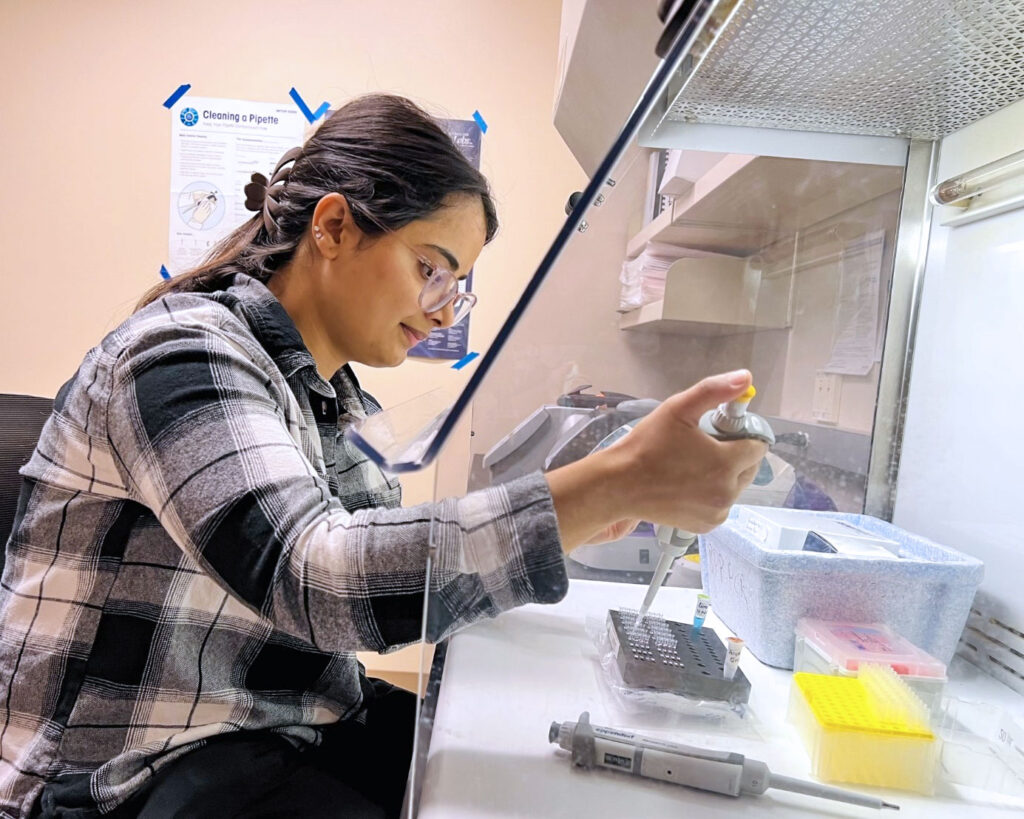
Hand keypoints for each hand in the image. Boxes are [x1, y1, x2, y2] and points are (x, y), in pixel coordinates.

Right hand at [546, 370, 767, 551]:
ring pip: (735, 486)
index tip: (718, 430)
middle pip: (749, 467)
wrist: (619, 485)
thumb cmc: (646, 445)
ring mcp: (717, 512)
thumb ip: (714, 391)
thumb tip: (746, 377)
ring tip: (692, 465)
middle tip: (703, 446)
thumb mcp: (678, 408)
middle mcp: (727, 492)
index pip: (756, 446)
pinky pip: (720, 505)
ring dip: (724, 475)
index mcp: (726, 462)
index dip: (741, 434)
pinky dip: (711, 494)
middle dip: (734, 455)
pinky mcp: (706, 525)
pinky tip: (688, 484)